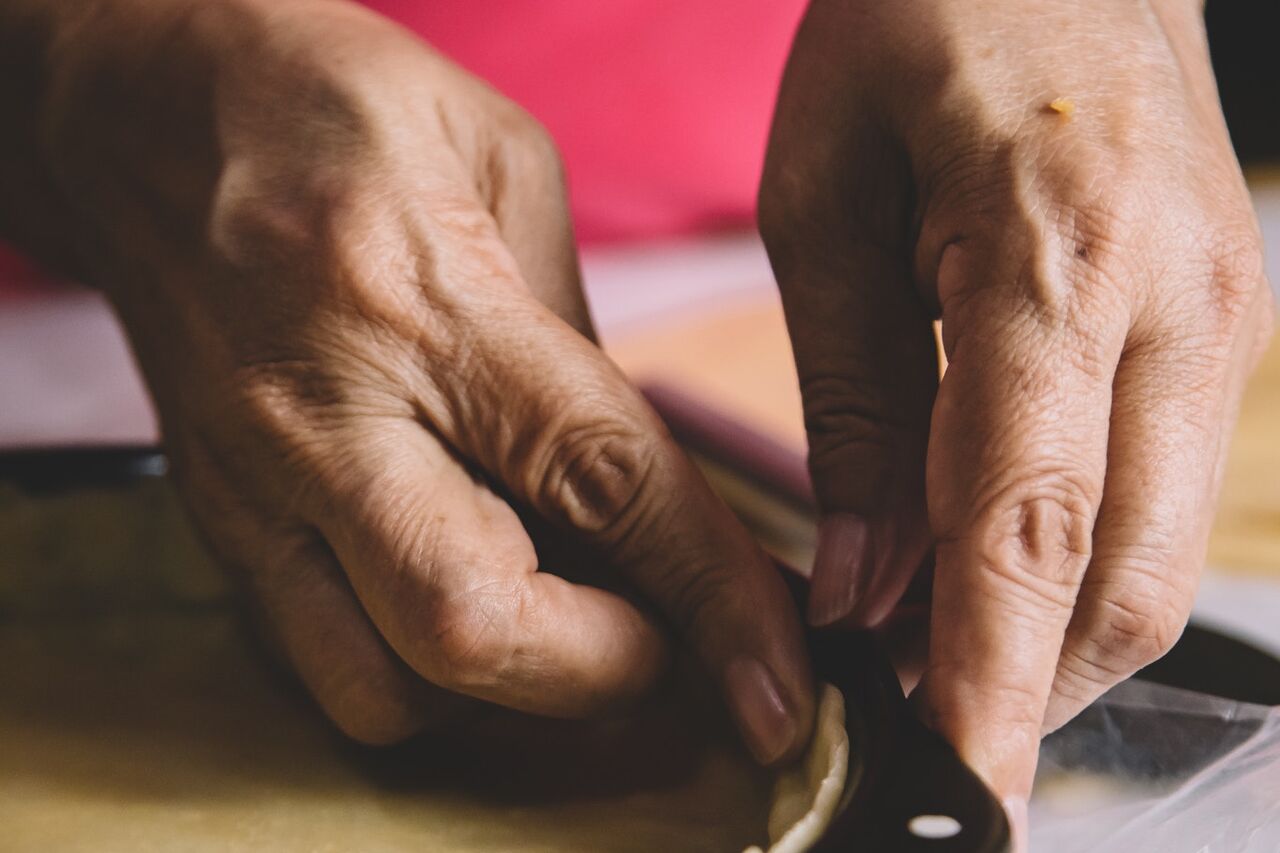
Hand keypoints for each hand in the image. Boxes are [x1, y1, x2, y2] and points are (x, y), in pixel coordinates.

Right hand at [25, 0, 812, 760]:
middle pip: (472, 629)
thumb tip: (630, 491)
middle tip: (664, 643)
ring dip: (509, 689)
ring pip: (384, 687)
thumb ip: (572, 342)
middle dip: (602, 673)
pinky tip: (475, 599)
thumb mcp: (506, 169)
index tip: (773, 673)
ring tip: (569, 625)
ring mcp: (257, 485)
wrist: (146, 111)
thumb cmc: (335, 111)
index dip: (708, 593)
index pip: (598, 480)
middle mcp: (328, 415)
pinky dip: (426, 673)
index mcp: (429, 302)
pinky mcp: (222, 520)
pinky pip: (324, 660)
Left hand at [760, 0, 1272, 811]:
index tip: (962, 782)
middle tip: (921, 731)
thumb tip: (865, 583)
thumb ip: (853, 402)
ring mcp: (1222, 315)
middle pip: (1129, 574)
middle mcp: (1177, 304)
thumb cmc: (913, 25)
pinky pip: (1161, 489)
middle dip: (1031, 683)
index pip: (1030, 525)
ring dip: (1055, 635)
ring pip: (1160, 551)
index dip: (991, 676)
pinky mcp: (1220, 321)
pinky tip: (994, 573)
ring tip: (937, 661)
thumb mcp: (824, 201)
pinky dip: (1081, 562)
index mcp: (1056, 256)